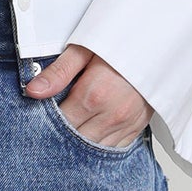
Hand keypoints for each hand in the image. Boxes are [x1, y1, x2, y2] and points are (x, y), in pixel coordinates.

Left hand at [24, 43, 153, 147]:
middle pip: (76, 141)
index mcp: (94, 95)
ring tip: (72, 128)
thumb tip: (33, 91)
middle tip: (54, 124)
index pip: (60, 123)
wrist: (158, 42)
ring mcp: (127, 124)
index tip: (40, 115)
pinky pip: (115, 148)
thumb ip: (58, 72)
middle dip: (62, 135)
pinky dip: (101, 144)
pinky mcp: (138, 127)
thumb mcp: (85, 48)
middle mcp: (112, 115)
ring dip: (81, 142)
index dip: (47, 121)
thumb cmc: (121, 41)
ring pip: (95, 149)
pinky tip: (92, 133)